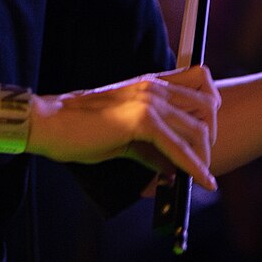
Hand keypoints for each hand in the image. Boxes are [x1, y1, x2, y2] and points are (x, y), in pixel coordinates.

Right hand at [29, 64, 218, 187]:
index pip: (201, 81)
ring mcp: (149, 101)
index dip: (210, 109)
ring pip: (197, 127)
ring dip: (203, 156)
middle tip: (204, 161)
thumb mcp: (124, 135)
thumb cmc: (80, 129)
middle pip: (207, 105)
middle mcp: (155, 87)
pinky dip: (193, 166)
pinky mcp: (141, 120)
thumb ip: (151, 147)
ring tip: (200, 176)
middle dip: (211, 137)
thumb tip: (171, 169)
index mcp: (151, 84)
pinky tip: (201, 181)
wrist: (50, 124)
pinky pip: (177, 146)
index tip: (206, 136)